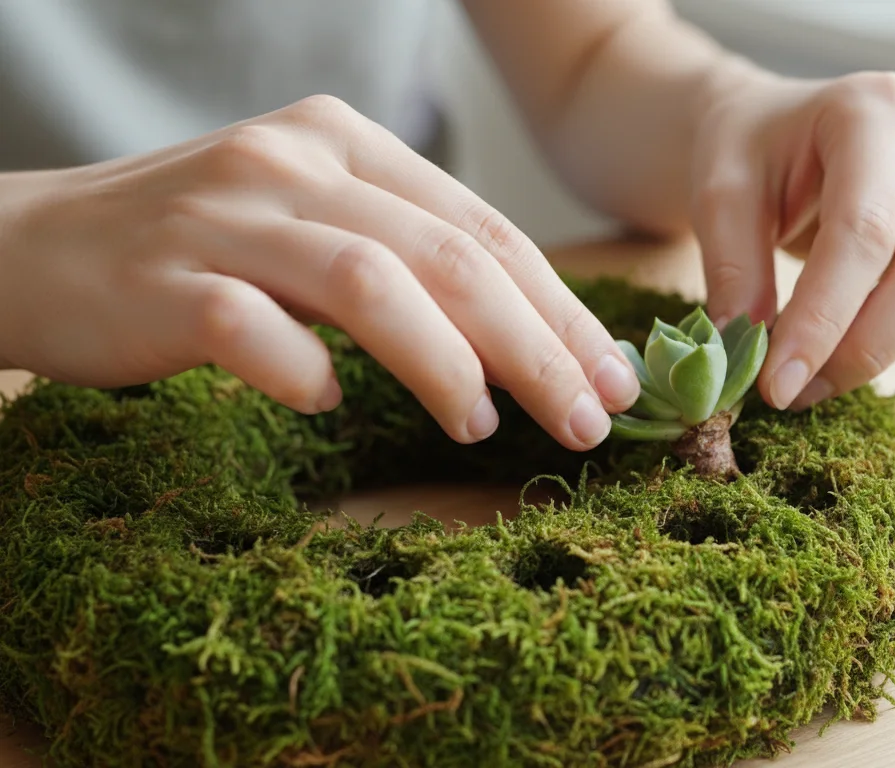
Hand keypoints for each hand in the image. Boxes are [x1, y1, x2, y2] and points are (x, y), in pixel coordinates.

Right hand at [0, 95, 639, 449]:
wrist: (36, 247)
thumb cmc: (200, 251)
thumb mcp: (313, 223)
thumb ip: (406, 258)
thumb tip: (531, 339)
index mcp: (346, 142)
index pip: (484, 228)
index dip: (563, 309)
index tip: (616, 379)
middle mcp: (295, 163)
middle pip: (450, 256)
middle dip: (537, 346)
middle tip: (588, 420)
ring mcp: (228, 217)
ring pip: (372, 282)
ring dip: (445, 363)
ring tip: (484, 425)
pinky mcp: (165, 279)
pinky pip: (252, 331)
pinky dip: (302, 371)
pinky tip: (326, 404)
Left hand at [689, 70, 894, 409]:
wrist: (781, 133)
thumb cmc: (754, 156)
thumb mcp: (718, 192)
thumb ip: (733, 268)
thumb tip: (749, 350)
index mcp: (874, 111)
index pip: (865, 231)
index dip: (824, 320)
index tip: (779, 384)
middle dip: (870, 346)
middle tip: (803, 387)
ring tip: (859, 347)